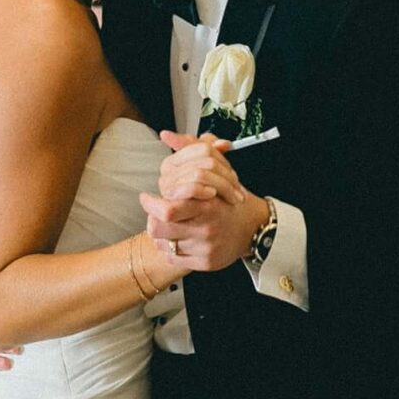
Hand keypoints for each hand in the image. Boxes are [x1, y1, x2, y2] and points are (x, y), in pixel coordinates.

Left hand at [139, 132, 266, 273]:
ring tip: (168, 226)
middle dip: (151, 220)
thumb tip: (166, 135)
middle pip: (159, 229)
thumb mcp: (213, 167)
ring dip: (160, 234)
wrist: (251, 226)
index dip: (150, 204)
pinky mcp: (206, 263)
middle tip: (154, 213)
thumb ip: (189, 148)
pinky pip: (174, 259)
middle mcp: (206, 226)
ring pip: (164, 244)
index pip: (166, 210)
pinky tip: (178, 239)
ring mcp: (206, 246)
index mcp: (206, 202)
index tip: (147, 197)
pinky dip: (170, 249)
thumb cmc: (227, 197)